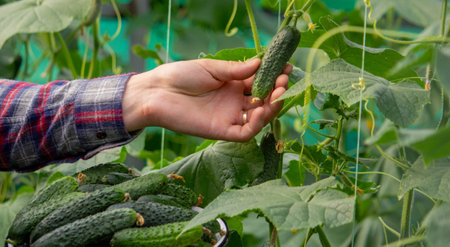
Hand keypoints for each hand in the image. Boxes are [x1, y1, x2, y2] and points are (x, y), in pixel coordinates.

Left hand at [122, 58, 290, 141]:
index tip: (287, 67)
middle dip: (277, 91)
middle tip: (284, 81)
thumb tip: (261, 63)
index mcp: (233, 85)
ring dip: (272, 107)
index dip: (274, 76)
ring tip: (278, 93)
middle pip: (263, 101)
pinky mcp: (221, 131)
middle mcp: (234, 102)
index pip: (260, 82)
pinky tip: (262, 110)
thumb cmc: (181, 76)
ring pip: (258, 118)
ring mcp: (229, 117)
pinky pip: (245, 132)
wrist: (157, 92)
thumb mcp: (212, 69)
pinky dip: (257, 124)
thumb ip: (237, 70)